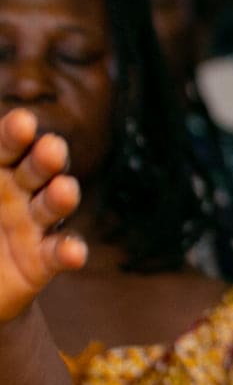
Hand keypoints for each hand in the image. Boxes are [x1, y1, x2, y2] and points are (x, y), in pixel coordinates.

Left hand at [0, 108, 86, 323]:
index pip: (7, 148)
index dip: (14, 135)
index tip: (22, 122)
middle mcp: (18, 194)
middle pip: (36, 171)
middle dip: (45, 159)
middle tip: (52, 148)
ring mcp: (33, 226)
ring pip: (52, 206)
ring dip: (61, 197)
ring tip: (64, 190)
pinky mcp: (42, 261)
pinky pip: (59, 254)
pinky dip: (69, 252)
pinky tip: (73, 252)